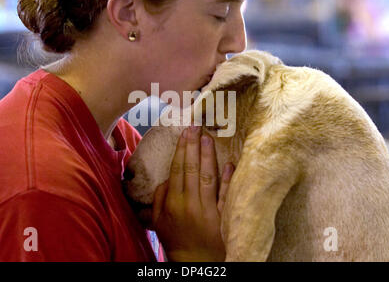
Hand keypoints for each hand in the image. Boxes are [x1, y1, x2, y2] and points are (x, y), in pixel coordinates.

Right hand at [152, 125, 234, 261]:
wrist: (194, 261)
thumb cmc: (175, 239)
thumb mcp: (159, 221)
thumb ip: (160, 198)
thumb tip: (166, 178)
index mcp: (173, 202)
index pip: (177, 170)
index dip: (181, 150)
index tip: (184, 133)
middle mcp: (190, 203)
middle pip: (191, 169)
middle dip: (192, 146)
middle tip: (196, 127)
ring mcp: (208, 210)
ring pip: (207, 178)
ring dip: (207, 156)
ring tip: (208, 138)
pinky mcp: (223, 217)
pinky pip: (226, 195)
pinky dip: (228, 179)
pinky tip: (229, 164)